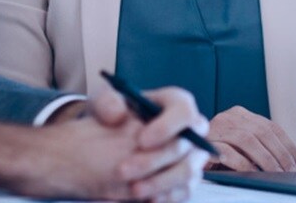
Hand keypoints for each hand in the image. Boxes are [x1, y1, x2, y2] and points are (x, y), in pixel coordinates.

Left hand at [93, 86, 209, 201]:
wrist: (110, 143)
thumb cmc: (112, 118)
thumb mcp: (103, 105)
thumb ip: (106, 103)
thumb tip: (119, 114)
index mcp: (176, 103)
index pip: (184, 111)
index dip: (167, 127)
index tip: (141, 141)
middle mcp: (191, 129)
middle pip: (188, 145)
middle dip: (155, 160)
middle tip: (123, 170)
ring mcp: (193, 155)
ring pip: (188, 171)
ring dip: (159, 182)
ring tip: (132, 189)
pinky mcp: (188, 178)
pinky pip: (186, 190)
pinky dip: (167, 196)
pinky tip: (146, 200)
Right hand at [204, 106, 295, 171]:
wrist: (186, 155)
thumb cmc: (220, 157)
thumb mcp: (243, 149)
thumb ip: (261, 149)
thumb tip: (291, 166)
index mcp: (241, 115)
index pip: (272, 127)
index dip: (289, 147)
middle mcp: (229, 116)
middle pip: (261, 132)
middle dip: (280, 155)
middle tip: (290, 173)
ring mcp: (216, 127)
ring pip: (247, 139)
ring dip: (265, 159)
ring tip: (275, 175)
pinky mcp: (205, 142)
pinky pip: (227, 151)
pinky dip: (242, 163)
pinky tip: (251, 172)